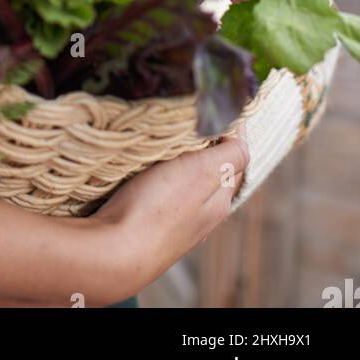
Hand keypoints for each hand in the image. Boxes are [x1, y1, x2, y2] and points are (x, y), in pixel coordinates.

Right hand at [92, 125, 249, 298]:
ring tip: (168, 140)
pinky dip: (164, 177)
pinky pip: (167, 194)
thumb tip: (244, 137)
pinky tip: (150, 171)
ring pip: (189, 182)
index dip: (227, 130)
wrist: (115, 253)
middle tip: (188, 118)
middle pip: (213, 170)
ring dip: (182, 161)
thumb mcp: (200, 173)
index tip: (211, 106)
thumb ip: (229, 156)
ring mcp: (178, 223)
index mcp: (220, 200)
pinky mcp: (153, 226)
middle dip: (206, 145)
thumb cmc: (156, 209)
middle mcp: (204, 215)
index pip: (236, 158)